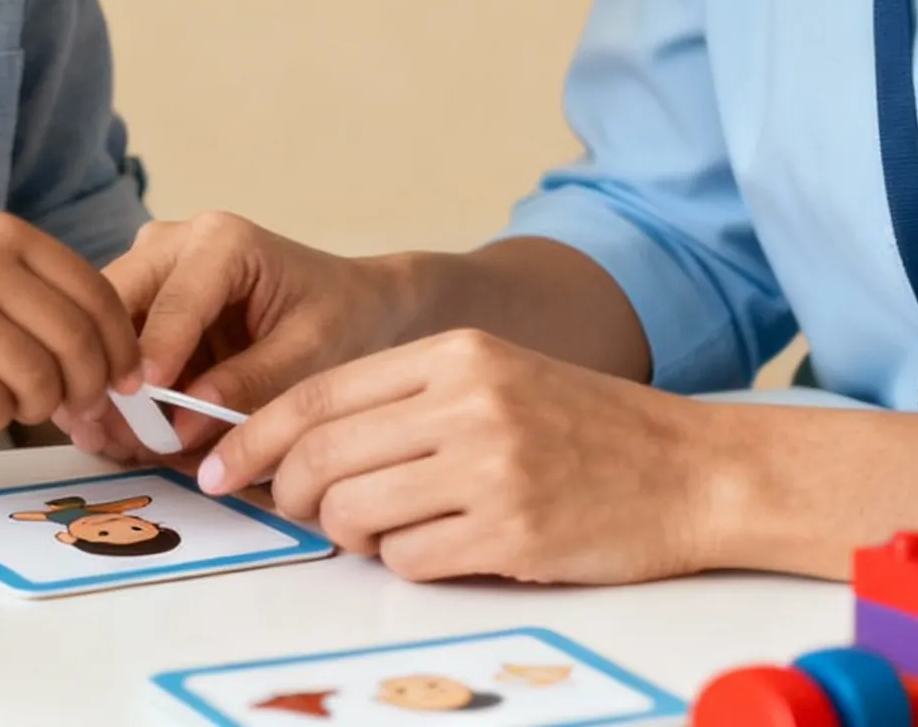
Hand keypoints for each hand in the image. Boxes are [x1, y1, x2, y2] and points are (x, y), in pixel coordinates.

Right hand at [0, 215, 141, 431]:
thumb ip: (28, 287)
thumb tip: (98, 353)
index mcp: (7, 234)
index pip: (96, 293)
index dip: (122, 344)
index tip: (129, 378)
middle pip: (77, 341)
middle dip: (93, 387)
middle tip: (84, 409)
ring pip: (39, 379)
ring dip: (40, 408)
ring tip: (18, 406)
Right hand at [60, 211, 424, 459]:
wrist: (353, 304)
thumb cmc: (341, 319)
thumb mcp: (310, 355)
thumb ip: (248, 385)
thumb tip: (180, 425)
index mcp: (221, 240)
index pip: (173, 301)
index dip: (151, 356)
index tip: (138, 404)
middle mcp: (172, 244)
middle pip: (113, 306)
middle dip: (111, 374)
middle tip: (115, 439)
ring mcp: (150, 272)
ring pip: (102, 330)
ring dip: (106, 390)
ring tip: (120, 447)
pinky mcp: (143, 305)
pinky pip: (113, 350)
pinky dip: (116, 394)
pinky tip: (126, 438)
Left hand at [198, 328, 716, 584]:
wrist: (694, 470)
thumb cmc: (588, 428)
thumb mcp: (496, 378)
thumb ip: (408, 400)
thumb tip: (302, 444)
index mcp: (456, 355)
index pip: (318, 393)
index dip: (256, 435)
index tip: (223, 465)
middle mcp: (467, 403)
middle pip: (322, 456)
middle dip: (290, 494)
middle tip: (301, 512)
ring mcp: (490, 469)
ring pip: (354, 512)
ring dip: (350, 534)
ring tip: (387, 528)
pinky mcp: (512, 534)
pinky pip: (409, 560)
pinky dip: (407, 562)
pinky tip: (442, 547)